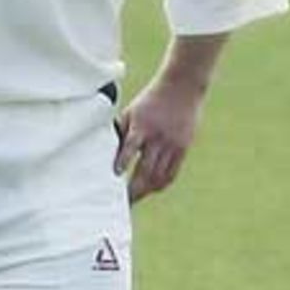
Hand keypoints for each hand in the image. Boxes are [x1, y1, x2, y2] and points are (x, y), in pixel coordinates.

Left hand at [113, 74, 207, 202]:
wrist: (182, 87)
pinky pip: (172, 173)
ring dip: (147, 190)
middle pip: (146, 169)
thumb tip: (106, 152)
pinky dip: (161, 184)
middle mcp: (158, 137)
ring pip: (159, 176)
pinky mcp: (183, 148)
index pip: (131, 146)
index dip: (124, 161)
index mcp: (142, 125)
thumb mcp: (132, 111)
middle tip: (123, 202)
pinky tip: (152, 188)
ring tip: (136, 198)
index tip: (116, 174)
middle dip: (134, 188)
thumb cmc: (151, 100)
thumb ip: (121, 132)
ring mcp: (172, 144)